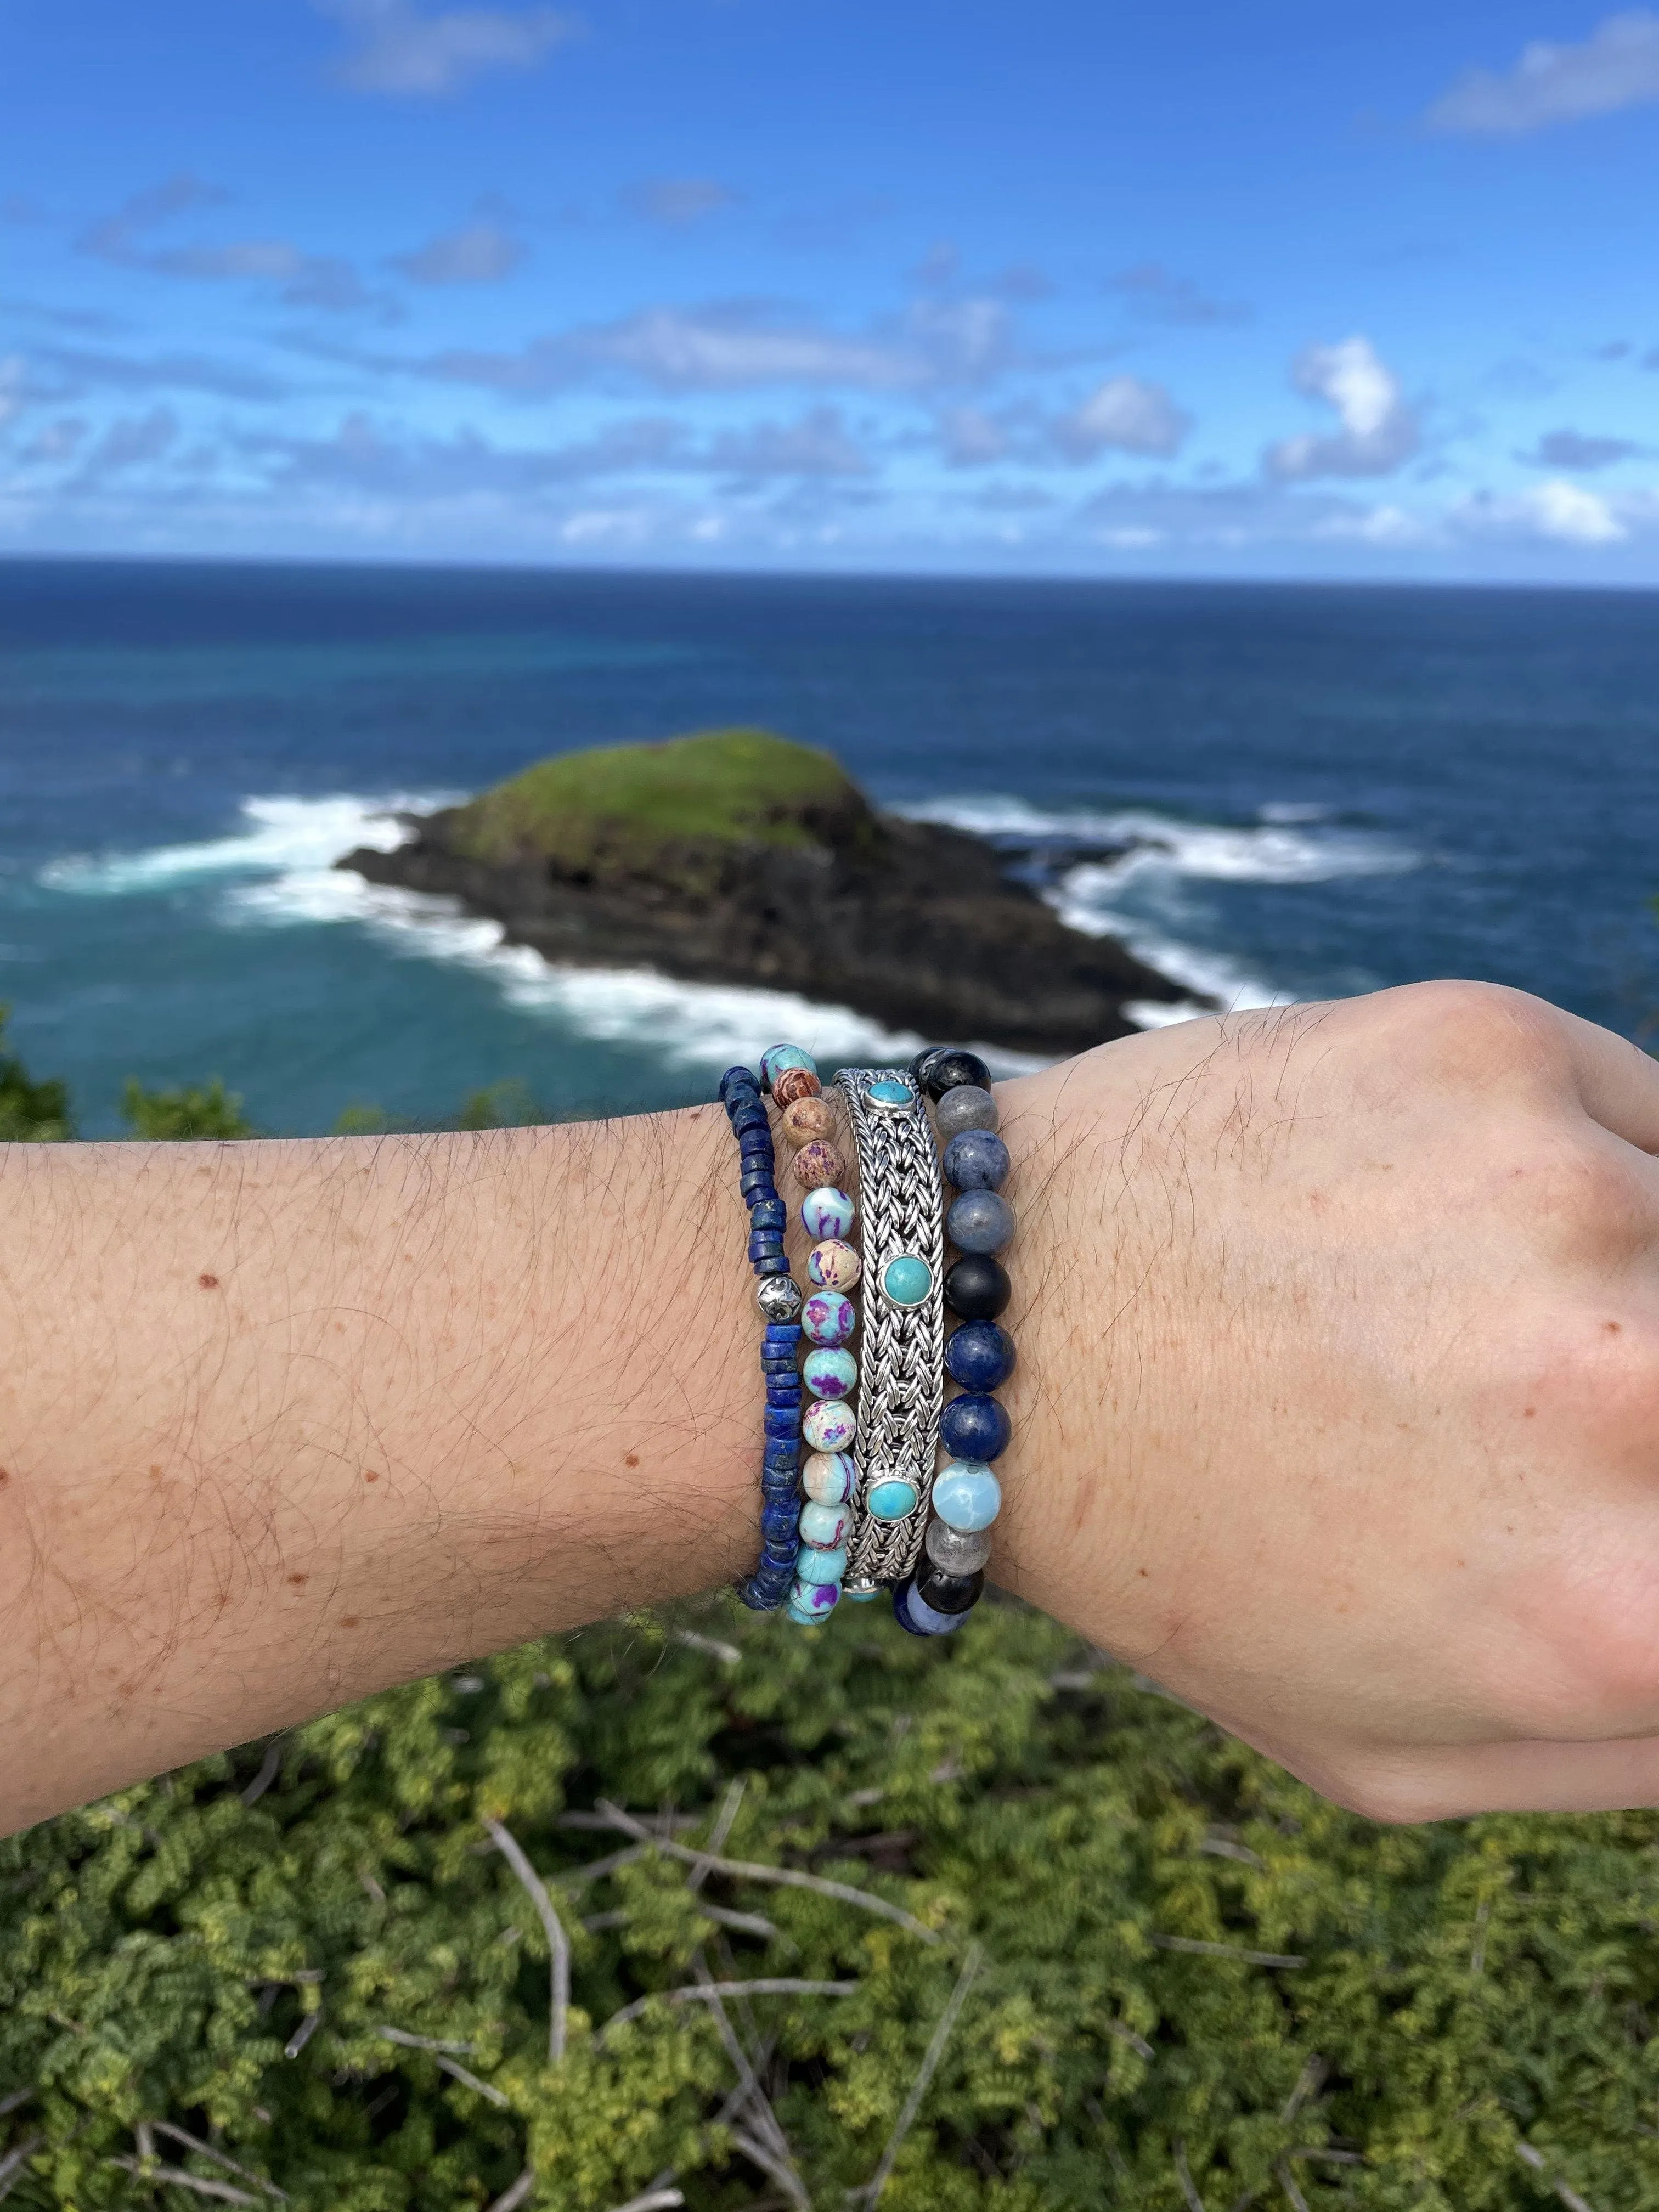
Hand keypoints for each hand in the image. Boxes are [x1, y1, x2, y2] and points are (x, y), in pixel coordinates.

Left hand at [995, 980, 1658, 1818]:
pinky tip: (1428, 1207)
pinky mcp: (1493, 1047)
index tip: (1628, 1462)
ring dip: (1631, 1275)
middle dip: (1645, 1391)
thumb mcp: (1409, 1749)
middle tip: (1548, 1393)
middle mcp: (1633, 1395)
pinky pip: (1633, 1114)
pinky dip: (1577, 1162)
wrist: (973, 1328)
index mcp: (1630, 1613)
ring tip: (1466, 1308)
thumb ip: (1653, 1734)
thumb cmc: (1183, 1556)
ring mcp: (1572, 1196)